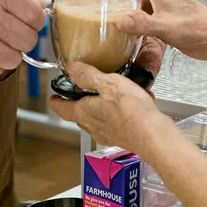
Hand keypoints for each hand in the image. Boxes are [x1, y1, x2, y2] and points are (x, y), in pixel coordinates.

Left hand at [48, 63, 171, 155]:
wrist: (154, 136)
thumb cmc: (132, 112)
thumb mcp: (109, 83)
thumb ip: (88, 75)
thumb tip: (72, 68)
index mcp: (85, 112)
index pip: (62, 108)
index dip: (55, 102)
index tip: (52, 98)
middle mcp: (93, 126)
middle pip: (78, 115)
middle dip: (77, 105)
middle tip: (77, 94)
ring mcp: (108, 134)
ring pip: (96, 120)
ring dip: (97, 110)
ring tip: (105, 96)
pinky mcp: (122, 138)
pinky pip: (113, 124)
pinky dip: (116, 115)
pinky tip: (129, 105)